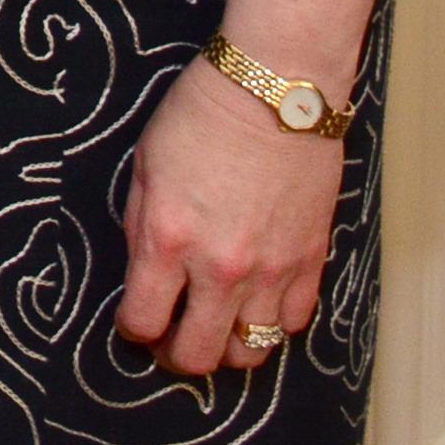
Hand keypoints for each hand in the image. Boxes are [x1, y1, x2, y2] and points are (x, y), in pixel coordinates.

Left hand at [115, 49, 343, 378]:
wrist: (275, 88)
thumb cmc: (201, 114)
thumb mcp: (145, 166)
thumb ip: (141, 227)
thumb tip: (145, 271)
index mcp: (168, 240)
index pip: (143, 322)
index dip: (133, 330)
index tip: (135, 322)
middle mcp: (220, 267)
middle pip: (198, 355)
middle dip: (176, 355)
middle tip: (172, 338)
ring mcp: (271, 269)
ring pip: (251, 352)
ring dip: (227, 347)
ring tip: (216, 326)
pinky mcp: (311, 260)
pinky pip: (293, 322)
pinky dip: (273, 322)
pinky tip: (258, 303)